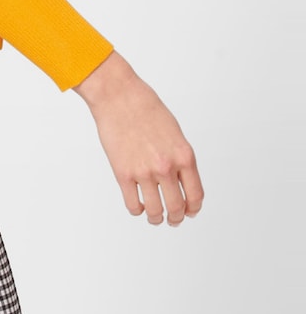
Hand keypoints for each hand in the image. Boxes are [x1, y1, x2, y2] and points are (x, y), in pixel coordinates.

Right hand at [74, 51, 203, 225]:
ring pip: (155, 211)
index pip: (196, 196)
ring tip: (154, 216)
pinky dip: (137, 210)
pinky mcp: (122, 173)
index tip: (190, 211)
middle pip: (177, 208)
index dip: (193, 209)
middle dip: (176, 218)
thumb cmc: (145, 106)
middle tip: (172, 219)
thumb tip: (180, 180)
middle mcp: (166, 167)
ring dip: (156, 218)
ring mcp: (144, 172)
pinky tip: (137, 205)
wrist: (118, 95)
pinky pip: (133, 205)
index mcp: (184, 156)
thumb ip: (179, 157)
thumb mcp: (174, 131)